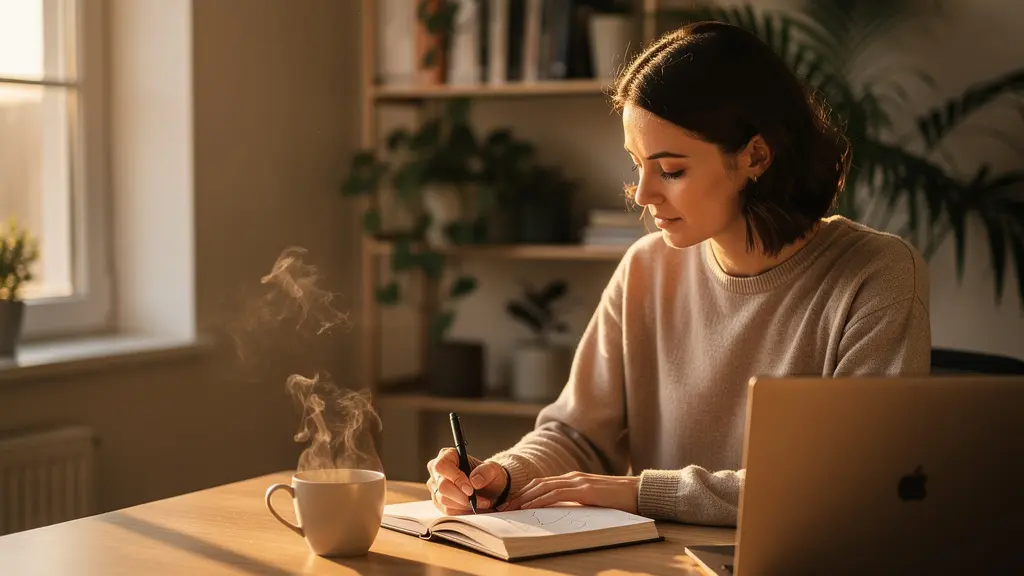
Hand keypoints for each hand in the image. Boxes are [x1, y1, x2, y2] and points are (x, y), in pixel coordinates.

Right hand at [426, 448, 507, 514]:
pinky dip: (463, 511)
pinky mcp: (438, 502)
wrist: (488, 489)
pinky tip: (473, 507)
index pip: (442, 466)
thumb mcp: (493, 470)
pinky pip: (447, 511)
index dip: (456, 478)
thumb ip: (486, 472)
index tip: (471, 489)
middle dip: (463, 497)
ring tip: (481, 502)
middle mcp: (437, 471)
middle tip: (481, 500)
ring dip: (465, 505)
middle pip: (442, 487)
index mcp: (447, 456)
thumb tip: (474, 481)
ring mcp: (435, 487)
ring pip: (444, 501)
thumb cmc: (488, 476)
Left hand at [499, 471, 639, 514]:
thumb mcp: (593, 501)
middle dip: (519, 495)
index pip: (543, 484)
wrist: (640, 493)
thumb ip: (577, 502)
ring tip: (510, 508)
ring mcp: (578, 482)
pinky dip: (539, 500)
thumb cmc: (619, 500)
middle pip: (538, 484)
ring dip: (524, 498)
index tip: (512, 504)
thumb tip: (560, 513)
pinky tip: (529, 507)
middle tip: (504, 507)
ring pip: (543, 487)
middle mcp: (573, 477)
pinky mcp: (584, 490)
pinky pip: (556, 493)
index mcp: (574, 480)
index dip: (526, 493)